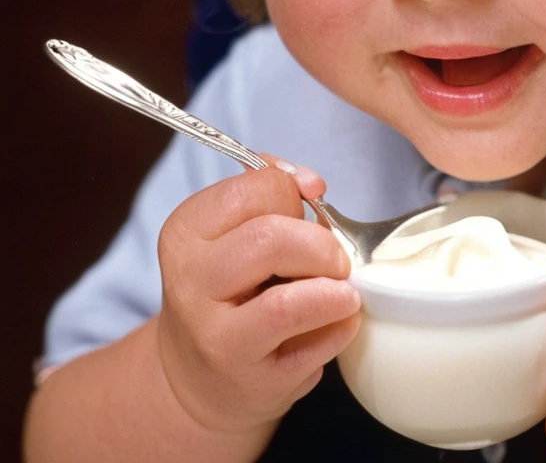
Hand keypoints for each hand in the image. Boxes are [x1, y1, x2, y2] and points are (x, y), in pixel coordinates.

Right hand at [155, 157, 360, 439]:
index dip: (294, 192)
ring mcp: (214, 337)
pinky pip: (313, 344)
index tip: (308, 206)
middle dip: (321, 244)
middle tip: (335, 257)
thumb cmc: (230, 288)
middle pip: (272, 239)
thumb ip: (270, 191)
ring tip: (343, 291)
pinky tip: (337, 320)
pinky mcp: (249, 379)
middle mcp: (190, 283)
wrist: (198, 375)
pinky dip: (340, 325)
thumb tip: (311, 182)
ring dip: (335, 290)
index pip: (256, 188)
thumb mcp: (231, 231)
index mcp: (185, 232)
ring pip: (289, 301)